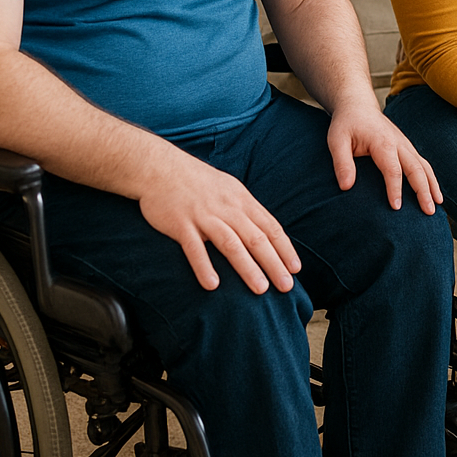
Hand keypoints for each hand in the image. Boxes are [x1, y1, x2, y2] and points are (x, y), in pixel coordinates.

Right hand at [136, 150, 300, 293]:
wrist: (160, 167)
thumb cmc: (198, 181)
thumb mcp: (229, 189)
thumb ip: (246, 210)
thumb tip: (265, 231)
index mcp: (242, 200)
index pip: (270, 227)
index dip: (284, 249)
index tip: (296, 268)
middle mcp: (227, 209)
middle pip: (256, 239)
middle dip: (274, 263)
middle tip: (287, 286)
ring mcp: (204, 216)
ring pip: (231, 244)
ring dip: (247, 268)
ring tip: (260, 289)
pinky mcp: (181, 224)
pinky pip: (194, 248)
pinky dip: (204, 266)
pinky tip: (213, 285)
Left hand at [328, 104, 441, 213]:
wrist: (358, 106)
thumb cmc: (346, 125)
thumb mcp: (336, 141)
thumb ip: (342, 163)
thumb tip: (346, 187)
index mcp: (382, 142)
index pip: (392, 169)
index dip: (394, 189)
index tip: (396, 208)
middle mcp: (399, 143)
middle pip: (416, 169)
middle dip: (424, 191)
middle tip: (429, 212)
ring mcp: (405, 145)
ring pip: (424, 166)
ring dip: (432, 186)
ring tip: (438, 205)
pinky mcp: (407, 148)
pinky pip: (423, 164)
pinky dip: (431, 179)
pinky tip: (434, 193)